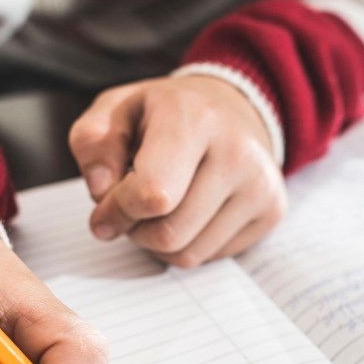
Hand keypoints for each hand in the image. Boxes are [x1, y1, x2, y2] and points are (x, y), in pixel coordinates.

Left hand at [69, 75, 286, 267]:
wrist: (233, 107)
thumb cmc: (166, 113)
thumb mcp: (116, 109)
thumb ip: (92, 143)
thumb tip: (100, 191)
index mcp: (194, 118)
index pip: (152, 195)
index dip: (117, 212)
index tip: (103, 210)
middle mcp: (237, 151)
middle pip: (169, 233)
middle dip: (135, 231)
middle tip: (129, 210)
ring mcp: (261, 184)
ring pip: (189, 254)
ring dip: (158, 243)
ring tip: (157, 210)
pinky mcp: (272, 210)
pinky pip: (212, 257)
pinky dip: (188, 244)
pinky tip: (187, 213)